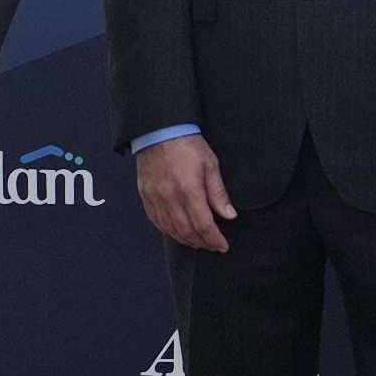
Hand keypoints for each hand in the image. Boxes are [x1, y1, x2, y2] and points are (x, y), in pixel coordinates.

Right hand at [134, 132, 237, 253]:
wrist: (159, 130)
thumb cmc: (186, 143)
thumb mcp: (210, 164)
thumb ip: (218, 193)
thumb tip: (229, 215)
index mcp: (189, 190)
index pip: (203, 224)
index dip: (214, 239)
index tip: (222, 246)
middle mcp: (170, 197)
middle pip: (187, 231)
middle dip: (202, 242)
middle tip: (212, 246)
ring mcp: (155, 198)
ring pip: (171, 229)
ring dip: (186, 239)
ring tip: (198, 242)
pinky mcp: (145, 195)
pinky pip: (156, 220)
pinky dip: (168, 230)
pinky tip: (177, 232)